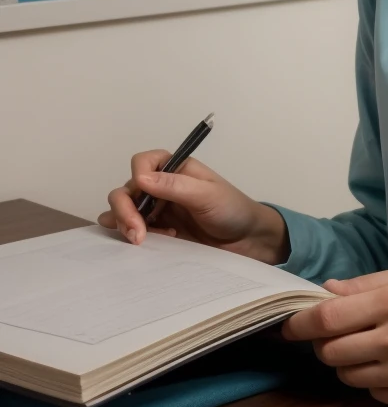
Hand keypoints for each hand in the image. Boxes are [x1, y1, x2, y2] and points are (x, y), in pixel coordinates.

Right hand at [97, 151, 288, 264]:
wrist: (244, 242)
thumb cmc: (232, 210)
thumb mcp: (207, 195)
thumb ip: (175, 186)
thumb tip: (140, 178)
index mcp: (175, 169)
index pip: (142, 163)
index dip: (137, 177)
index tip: (143, 196)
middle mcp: (161, 187)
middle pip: (126, 189)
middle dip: (124, 209)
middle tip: (137, 234)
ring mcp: (156, 210)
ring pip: (123, 210)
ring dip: (123, 223)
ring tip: (139, 240)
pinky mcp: (156, 231)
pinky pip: (130, 229)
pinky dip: (125, 234)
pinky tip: (139, 243)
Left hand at [282, 268, 387, 406]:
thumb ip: (368, 284)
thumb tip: (326, 291)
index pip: (327, 317)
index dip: (301, 322)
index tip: (290, 324)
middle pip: (329, 350)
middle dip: (325, 343)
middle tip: (339, 334)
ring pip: (346, 373)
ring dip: (348, 362)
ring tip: (372, 348)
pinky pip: (370, 390)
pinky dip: (373, 378)